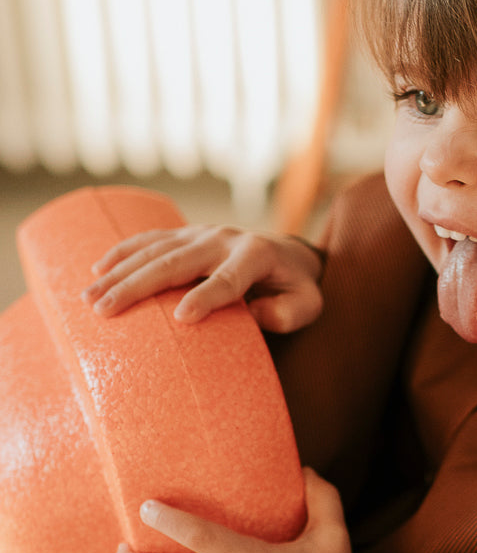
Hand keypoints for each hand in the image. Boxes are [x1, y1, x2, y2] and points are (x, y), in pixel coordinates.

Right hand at [85, 225, 323, 332]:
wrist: (288, 253)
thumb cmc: (297, 287)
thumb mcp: (309, 303)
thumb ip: (290, 312)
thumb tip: (258, 317)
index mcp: (255, 255)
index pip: (228, 279)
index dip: (207, 298)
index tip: (182, 319)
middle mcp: (223, 239)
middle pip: (176, 263)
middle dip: (139, 287)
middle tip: (106, 311)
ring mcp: (200, 233)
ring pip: (154, 251)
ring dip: (119, 274)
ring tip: (90, 299)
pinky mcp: (185, 234)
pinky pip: (148, 240)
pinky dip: (121, 253)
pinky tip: (95, 269)